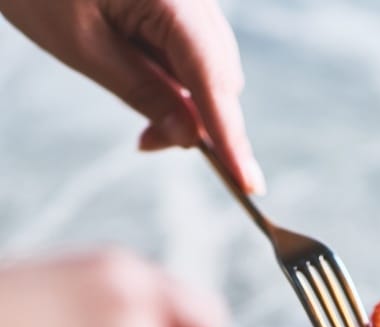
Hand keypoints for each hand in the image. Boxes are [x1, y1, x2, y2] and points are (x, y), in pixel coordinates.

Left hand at [0, 0, 264, 192]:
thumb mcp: (84, 46)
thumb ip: (143, 92)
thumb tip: (190, 137)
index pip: (214, 83)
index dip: (232, 140)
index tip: (251, 185)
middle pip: (220, 74)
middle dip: (199, 120)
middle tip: (146, 143)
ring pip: (207, 62)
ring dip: (184, 99)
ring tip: (139, 116)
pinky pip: (189, 43)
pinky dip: (173, 73)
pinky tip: (141, 78)